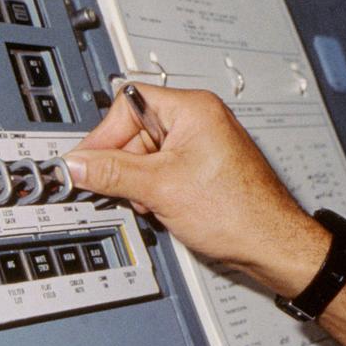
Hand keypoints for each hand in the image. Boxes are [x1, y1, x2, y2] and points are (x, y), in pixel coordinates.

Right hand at [65, 85, 326, 287]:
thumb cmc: (237, 210)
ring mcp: (202, 143)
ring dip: (139, 181)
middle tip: (123, 189)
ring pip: (146, 154)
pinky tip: (164, 206)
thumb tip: (76, 164)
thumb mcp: (159, 188)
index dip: (104, 135)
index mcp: (194, 108)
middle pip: (135, 130)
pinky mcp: (202, 166)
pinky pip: (163, 169)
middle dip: (125, 164)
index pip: (129, 103)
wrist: (269, 242)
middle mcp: (200, 119)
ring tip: (154, 201)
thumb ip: (112, 173)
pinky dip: (154, 188)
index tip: (87, 163)